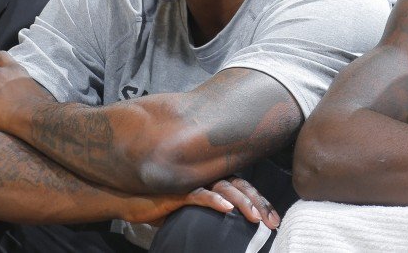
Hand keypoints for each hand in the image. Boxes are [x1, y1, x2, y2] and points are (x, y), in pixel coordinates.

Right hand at [125, 177, 280, 228]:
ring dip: (242, 202)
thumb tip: (232, 229)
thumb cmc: (164, 205)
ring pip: (225, 188)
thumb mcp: (193, 212)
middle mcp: (208, 178)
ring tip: (255, 217)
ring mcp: (195, 182)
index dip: (261, 202)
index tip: (274, 219)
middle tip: (272, 222)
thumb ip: (211, 215)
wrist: (133, 200)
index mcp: (215, 181)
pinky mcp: (179, 191)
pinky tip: (227, 208)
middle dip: (259, 204)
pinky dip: (215, 199)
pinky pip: (200, 194)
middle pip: (241, 187)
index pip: (245, 188)